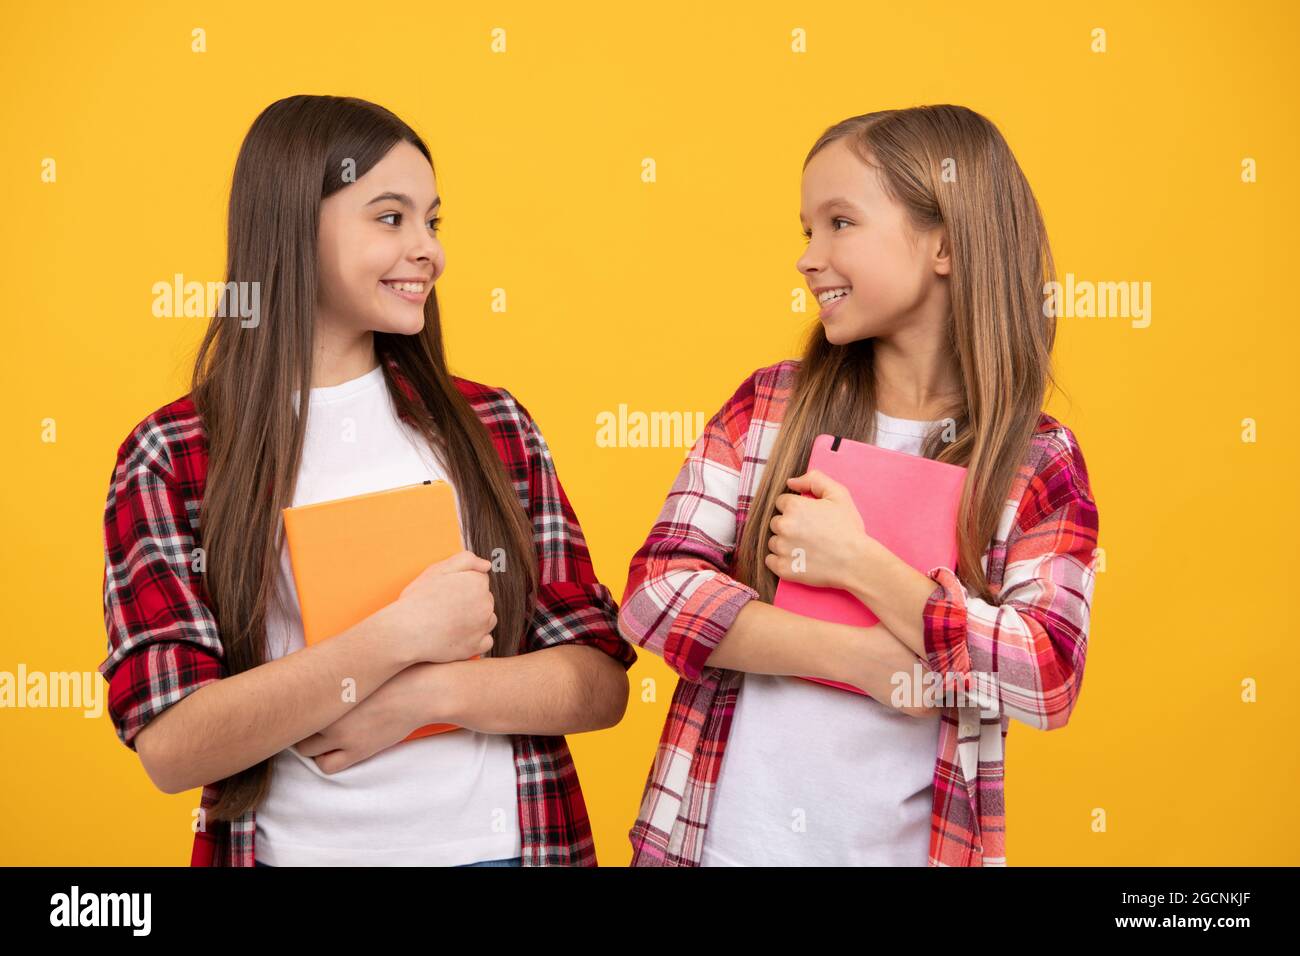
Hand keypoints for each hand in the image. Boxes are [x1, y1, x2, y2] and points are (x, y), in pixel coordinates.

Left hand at [295, 663, 444, 773]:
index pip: (293, 702)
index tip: (297, 707)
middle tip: (308, 722)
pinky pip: (327, 766)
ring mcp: (342, 735)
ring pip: (306, 751)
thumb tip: (319, 675)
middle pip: (296, 727)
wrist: (422, 690)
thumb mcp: (360, 669)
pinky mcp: (357, 750)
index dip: (293, 707)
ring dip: (310, 745)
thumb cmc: (396, 674)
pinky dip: (326, 760)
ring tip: (321, 737)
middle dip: (299, 725)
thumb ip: (336, 676)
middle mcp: (328, 714)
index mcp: (327, 689)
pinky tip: (335, 750)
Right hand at [385, 550, 495, 663]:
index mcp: (477, 583)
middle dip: (471, 602)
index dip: (462, 585)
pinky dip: (475, 640)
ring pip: (487, 620)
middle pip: (485, 600)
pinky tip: (458, 636)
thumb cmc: (418, 600)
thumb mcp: (437, 570)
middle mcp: (485, 604)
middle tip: (446, 608)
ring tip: (450, 622)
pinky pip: (486, 641)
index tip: (447, 592)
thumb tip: (487, 565)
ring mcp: (482, 627)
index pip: (480, 580)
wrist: (405, 632)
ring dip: (475, 620)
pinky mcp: (476, 647)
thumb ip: (466, 560)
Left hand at [765, 468, 875, 591]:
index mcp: (794, 506)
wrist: (856, 561)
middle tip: (809, 533)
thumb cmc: (848, 528)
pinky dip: (780, 560)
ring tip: (805, 547)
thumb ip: (814, 479)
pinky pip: (770, 561)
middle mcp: (784, 526)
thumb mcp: (838, 494)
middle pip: (775, 522)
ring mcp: (782, 548)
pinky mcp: (783, 568)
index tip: (808, 518)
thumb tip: (791, 482)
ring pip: (773, 541)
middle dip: (789, 525)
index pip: (781, 502)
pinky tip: (797, 559)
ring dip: (784, 543)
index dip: (796, 509)